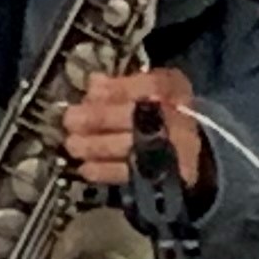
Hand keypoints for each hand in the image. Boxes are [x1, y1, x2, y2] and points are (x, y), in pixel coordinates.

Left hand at [63, 68, 210, 191]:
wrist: (188, 152)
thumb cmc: (161, 111)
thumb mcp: (148, 88)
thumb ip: (122, 85)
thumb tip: (93, 83)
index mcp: (173, 89)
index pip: (150, 85)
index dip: (117, 89)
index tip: (90, 92)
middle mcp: (176, 118)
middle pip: (135, 116)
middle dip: (97, 118)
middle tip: (70, 120)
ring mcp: (171, 148)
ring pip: (129, 146)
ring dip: (95, 146)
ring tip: (73, 144)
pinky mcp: (162, 175)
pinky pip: (130, 173)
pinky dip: (105, 171)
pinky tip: (86, 168)